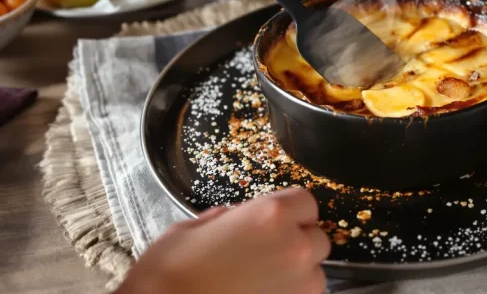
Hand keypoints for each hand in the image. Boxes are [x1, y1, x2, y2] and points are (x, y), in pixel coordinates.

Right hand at [115, 188, 329, 293]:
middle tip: (268, 249)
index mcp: (271, 215)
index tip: (278, 218)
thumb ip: (235, 217)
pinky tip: (259, 292)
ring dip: (298, 272)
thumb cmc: (169, 269)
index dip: (291, 210)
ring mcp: (297, 286)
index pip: (307, 202)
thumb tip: (245, 217)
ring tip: (264, 277)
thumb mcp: (198, 225)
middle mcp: (294, 248)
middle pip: (318, 238)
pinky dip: (288, 293)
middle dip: (298, 241)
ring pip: (315, 273)